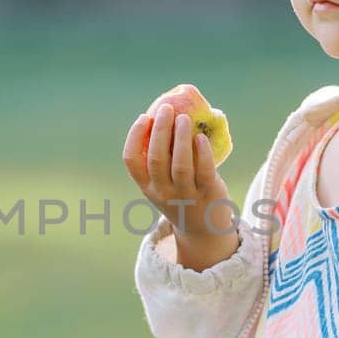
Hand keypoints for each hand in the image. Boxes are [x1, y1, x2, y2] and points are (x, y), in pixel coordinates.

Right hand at [122, 102, 235, 239]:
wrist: (203, 228)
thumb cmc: (180, 195)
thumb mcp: (162, 183)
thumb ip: (162, 158)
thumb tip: (168, 116)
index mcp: (147, 186)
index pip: (131, 161)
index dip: (135, 136)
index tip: (144, 117)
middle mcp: (162, 191)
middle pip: (156, 158)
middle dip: (160, 130)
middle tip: (166, 109)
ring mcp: (185, 194)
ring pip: (180, 164)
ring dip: (181, 138)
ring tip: (184, 118)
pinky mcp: (207, 193)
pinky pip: (204, 170)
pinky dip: (202, 152)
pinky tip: (201, 137)